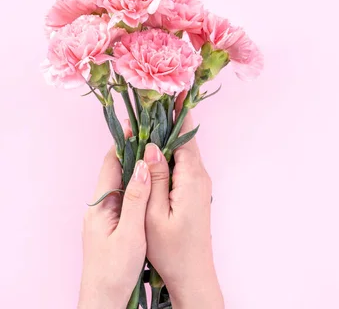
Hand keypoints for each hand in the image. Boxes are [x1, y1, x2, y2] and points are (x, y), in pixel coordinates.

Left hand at [78, 146, 150, 308]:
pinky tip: (156, 183)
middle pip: (118, 170)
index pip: (111, 164)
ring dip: (140, 167)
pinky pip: (130, 197)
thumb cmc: (114, 269)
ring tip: (159, 152)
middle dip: (135, 151)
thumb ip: (136, 199)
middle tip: (155, 134)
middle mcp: (102, 207)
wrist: (105, 298)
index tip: (140, 125)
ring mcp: (109, 216)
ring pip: (125, 184)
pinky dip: (142, 185)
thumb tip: (142, 166)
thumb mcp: (129, 233)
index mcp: (101, 205)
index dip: (124, 143)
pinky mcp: (117, 225)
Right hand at [144, 110, 223, 308]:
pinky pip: (182, 164)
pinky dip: (170, 152)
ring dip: (170, 134)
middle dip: (172, 117)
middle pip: (185, 139)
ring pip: (183, 151)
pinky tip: (156, 147)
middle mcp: (200, 177)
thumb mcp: (155, 214)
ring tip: (154, 112)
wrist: (193, 272)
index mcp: (192, 178)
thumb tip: (152, 146)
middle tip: (160, 93)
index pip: (185, 136)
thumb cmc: (172, 249)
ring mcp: (199, 184)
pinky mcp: (195, 192)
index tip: (175, 88)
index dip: (178, 112)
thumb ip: (155, 178)